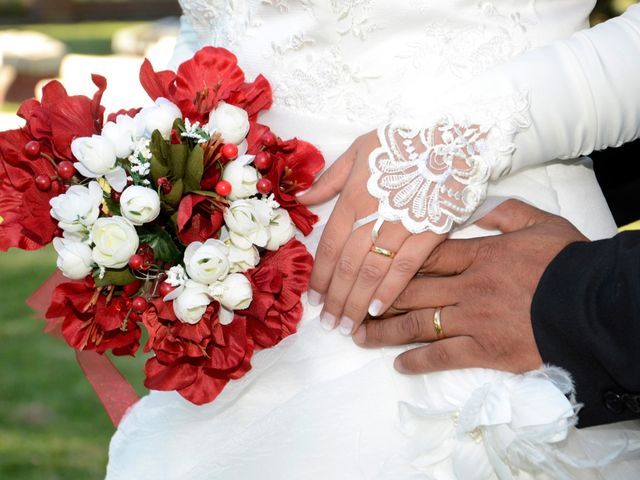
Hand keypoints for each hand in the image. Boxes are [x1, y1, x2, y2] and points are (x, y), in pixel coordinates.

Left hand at [297, 131, 443, 334]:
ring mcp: (402, 227)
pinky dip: (390, 290)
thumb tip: (302, 199)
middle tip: (328, 323)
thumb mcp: (359, 149)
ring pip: (373, 271)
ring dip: (357, 302)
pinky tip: (378, 310)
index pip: (331, 246)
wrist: (453, 140)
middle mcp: (373, 216)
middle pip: (348, 266)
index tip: (313, 299)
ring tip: (347, 326)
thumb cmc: (403, 143)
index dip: (320, 275)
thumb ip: (330, 178)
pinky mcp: (429, 233)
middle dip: (336, 298)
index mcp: (354, 197)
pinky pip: (406, 268)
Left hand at [353, 199, 587, 373]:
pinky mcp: (484, 350)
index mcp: (478, 253)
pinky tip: (399, 365)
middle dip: (374, 297)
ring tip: (358, 336)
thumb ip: (506, 212)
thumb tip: (477, 205)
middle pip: (409, 290)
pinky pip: (442, 355)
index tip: (367, 264)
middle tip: (347, 305)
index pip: (424, 255)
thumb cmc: (568, 263)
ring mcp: (472, 319)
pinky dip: (418, 361)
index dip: (392, 260)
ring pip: (417, 323)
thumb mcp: (541, 224)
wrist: (594, 305)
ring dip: (383, 331)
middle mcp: (466, 285)